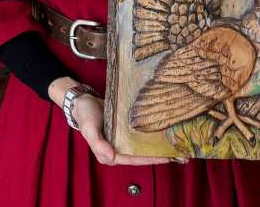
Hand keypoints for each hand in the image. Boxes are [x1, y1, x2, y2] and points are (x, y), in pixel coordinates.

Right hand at [48, 77, 174, 166]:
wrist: (83, 100)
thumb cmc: (85, 115)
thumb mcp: (89, 128)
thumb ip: (98, 143)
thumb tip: (111, 156)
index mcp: (108, 155)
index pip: (133, 159)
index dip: (149, 159)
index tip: (165, 158)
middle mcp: (116, 151)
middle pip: (139, 156)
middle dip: (157, 156)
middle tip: (176, 153)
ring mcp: (120, 142)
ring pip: (141, 148)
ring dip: (155, 148)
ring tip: (173, 146)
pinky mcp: (124, 133)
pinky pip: (138, 138)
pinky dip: (149, 137)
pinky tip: (161, 134)